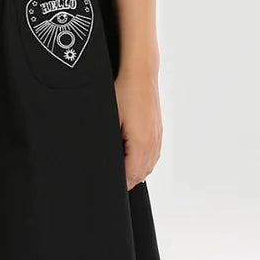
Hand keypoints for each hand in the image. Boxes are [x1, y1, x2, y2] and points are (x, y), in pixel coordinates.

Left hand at [114, 68, 162, 189]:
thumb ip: (108, 142)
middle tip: (109, 181)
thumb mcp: (109, 118)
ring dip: (136, 171)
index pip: (131, 176)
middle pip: (141, 174)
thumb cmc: (123, 91)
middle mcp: (153, 143)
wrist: (140, 72)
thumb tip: (101, 157)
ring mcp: (157, 136)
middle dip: (127, 180)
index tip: (107, 187)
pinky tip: (132, 157)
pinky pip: (153, 154)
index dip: (119, 184)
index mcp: (141, 143)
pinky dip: (144, 161)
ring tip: (119, 171)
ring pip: (149, 165)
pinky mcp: (157, 129)